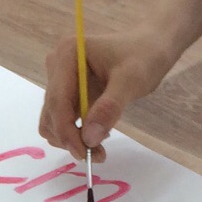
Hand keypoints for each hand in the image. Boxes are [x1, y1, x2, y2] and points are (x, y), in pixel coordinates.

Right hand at [38, 27, 179, 160]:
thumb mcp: (131, 80)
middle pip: (51, 114)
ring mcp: (60, 81)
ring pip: (53, 122)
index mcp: (67, 56)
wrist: (151, 48)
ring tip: (100, 145)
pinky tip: (98, 132)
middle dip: (70, 138)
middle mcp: (56, 67)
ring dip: (72, 139)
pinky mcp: (67, 93)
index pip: (57, 101)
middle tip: (98, 154)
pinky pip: (63, 121)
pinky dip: (76, 134)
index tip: (84, 154)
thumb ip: (109, 107)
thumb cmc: (144, 57)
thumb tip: (89, 139)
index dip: (66, 131)